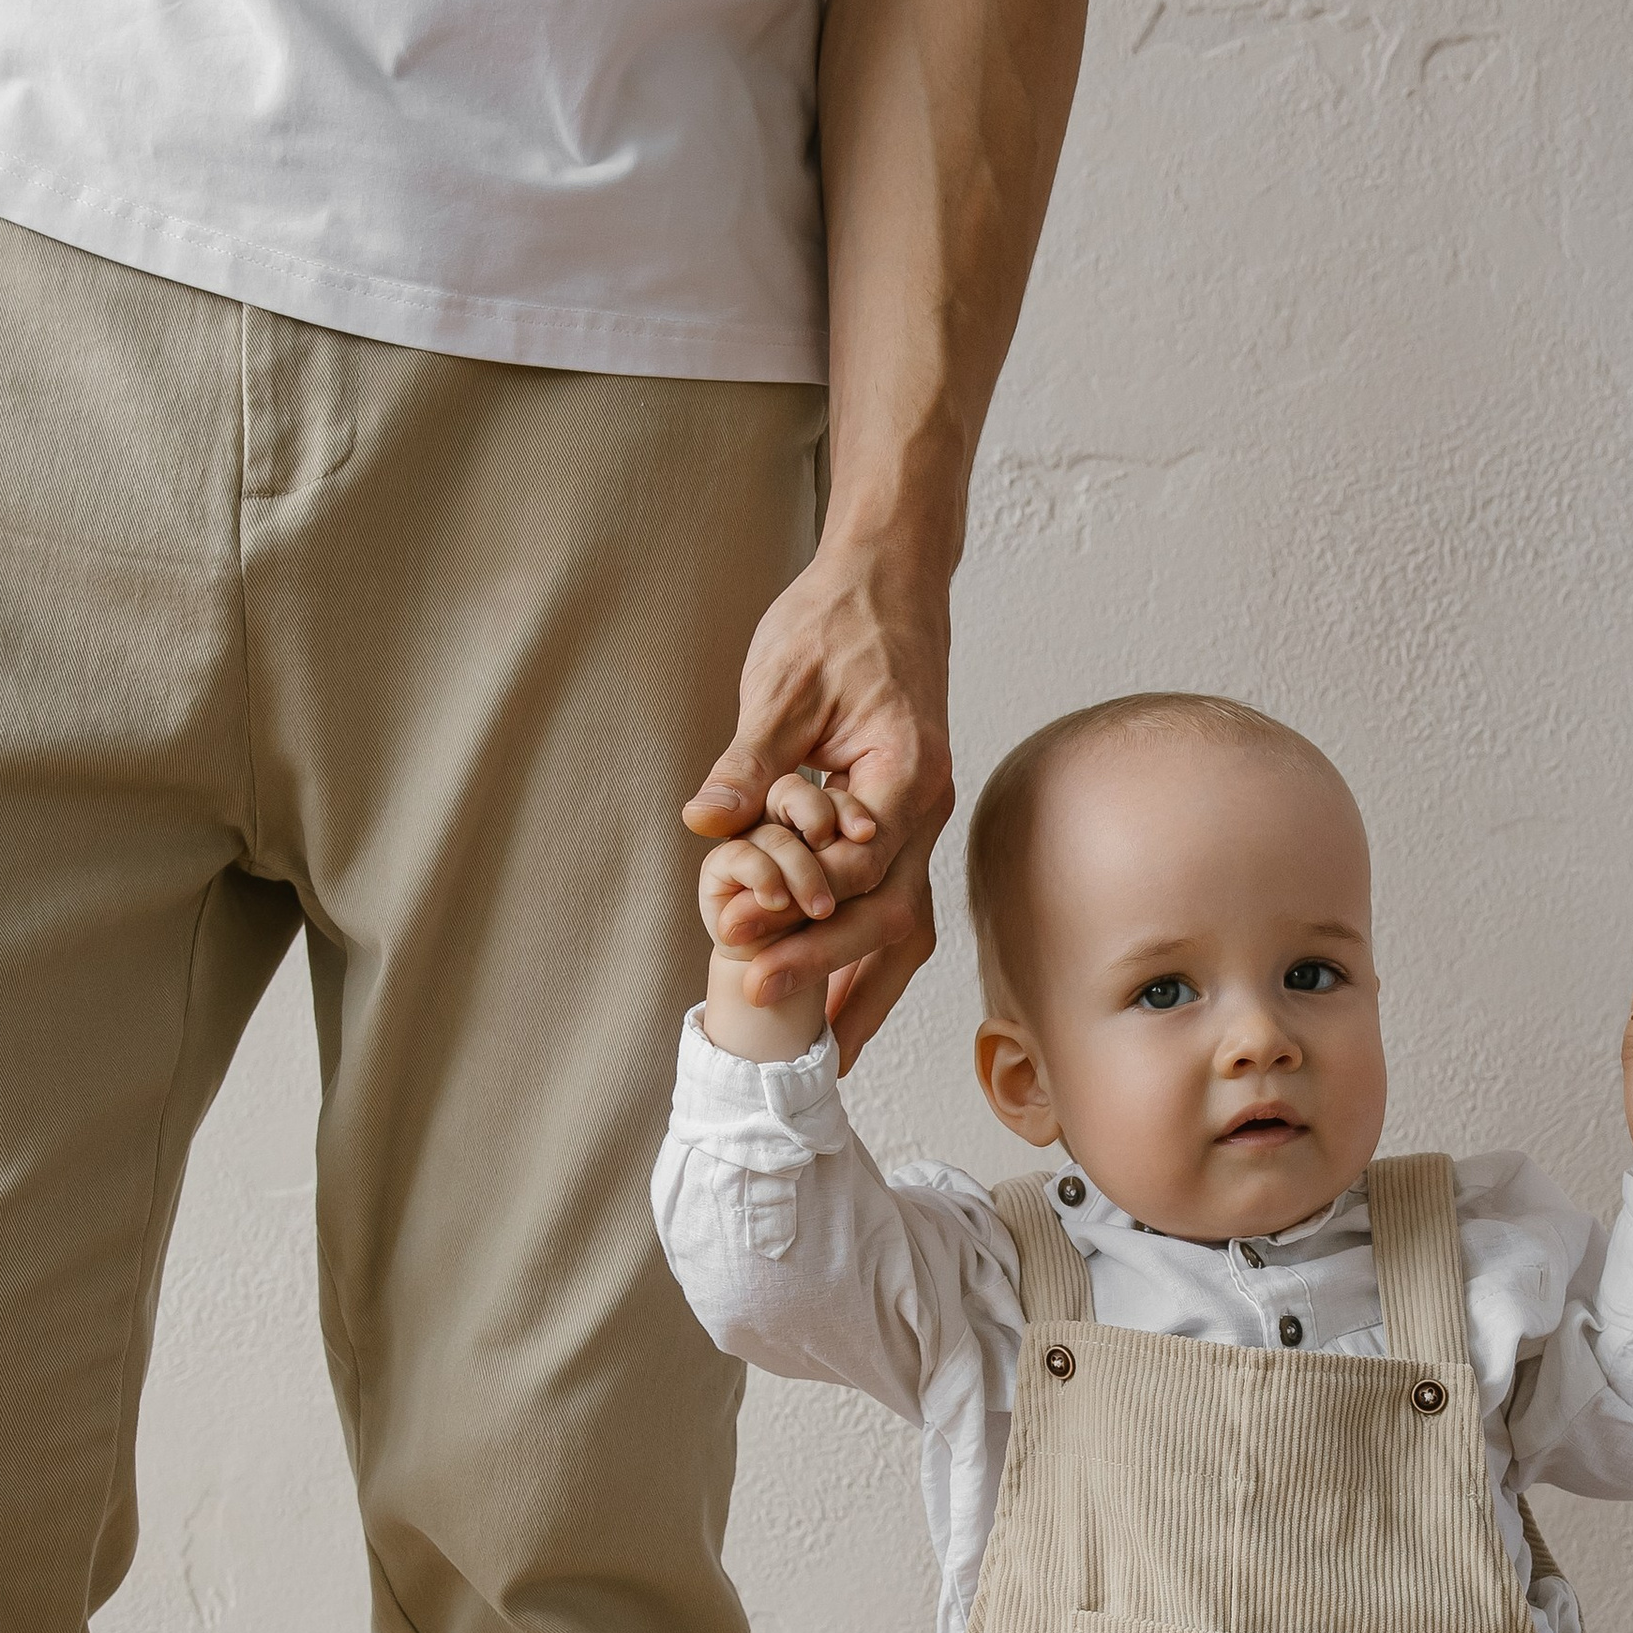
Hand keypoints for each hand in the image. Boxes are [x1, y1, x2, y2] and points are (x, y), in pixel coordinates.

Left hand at [683, 534, 954, 1067]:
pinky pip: (893, 904)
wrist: (888, 578)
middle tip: (761, 1004)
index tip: (741, 937)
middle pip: (890, 914)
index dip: (801, 908)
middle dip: (827, 967)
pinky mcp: (901, 822)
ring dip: (862, 986)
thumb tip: (707, 823)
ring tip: (823, 1054)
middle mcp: (924, 806)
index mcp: (906, 771)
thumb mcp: (782, 685)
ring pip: (904, 926)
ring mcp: (918, 820)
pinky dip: (865, 956)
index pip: (862, 866)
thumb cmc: (839, 620)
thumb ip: (750, 761)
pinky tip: (835, 998)